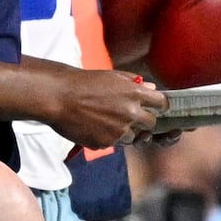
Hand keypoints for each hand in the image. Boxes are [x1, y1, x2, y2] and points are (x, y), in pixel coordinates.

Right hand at [48, 69, 167, 149]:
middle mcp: (130, 113)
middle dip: (144, 121)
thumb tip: (151, 89)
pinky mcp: (105, 143)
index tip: (155, 107)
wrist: (59, 97)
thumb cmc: (84, 83)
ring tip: (105, 120)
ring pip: (132, 137)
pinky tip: (93, 126)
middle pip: (150, 124)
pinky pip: (113, 144)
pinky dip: (107, 137)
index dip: (159, 106)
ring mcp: (119, 131)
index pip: (161, 103)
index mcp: (134, 93)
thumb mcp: (112, 77)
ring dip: (124, 131)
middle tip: (130, 117)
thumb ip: (134, 84)